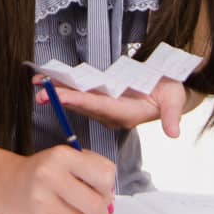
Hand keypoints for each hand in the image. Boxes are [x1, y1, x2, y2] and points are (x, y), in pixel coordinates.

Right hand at [0, 145, 116, 213]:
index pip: (105, 175)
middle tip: (95, 212)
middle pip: (97, 205)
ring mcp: (42, 199)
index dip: (107, 186)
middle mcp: (51, 174)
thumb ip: (93, 171)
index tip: (99, 188)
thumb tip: (111, 201)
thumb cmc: (45, 172)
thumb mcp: (67, 159)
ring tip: (74, 213)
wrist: (7, 184)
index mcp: (63, 155)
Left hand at [35, 75, 187, 139]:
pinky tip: (48, 81)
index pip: (100, 107)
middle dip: (62, 99)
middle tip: (42, 93)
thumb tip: (173, 133)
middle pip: (84, 105)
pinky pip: (80, 92)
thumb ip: (172, 115)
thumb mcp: (175, 100)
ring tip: (38, 85)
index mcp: (127, 113)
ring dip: (58, 93)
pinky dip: (64, 86)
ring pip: (79, 99)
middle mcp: (112, 113)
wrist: (168, 93)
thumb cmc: (171, 93)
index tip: (62, 96)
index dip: (81, 101)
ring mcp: (106, 106)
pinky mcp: (103, 97)